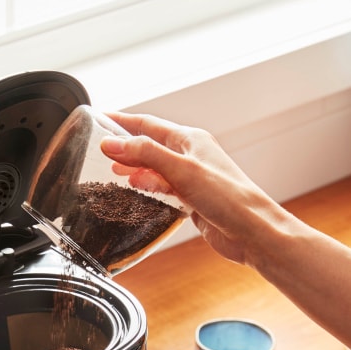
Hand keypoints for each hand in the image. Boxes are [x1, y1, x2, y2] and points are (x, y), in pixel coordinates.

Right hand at [100, 112, 290, 268]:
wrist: (250, 231)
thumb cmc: (227, 198)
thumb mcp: (181, 170)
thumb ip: (145, 155)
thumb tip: (112, 142)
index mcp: (190, 139)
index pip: (148, 124)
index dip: (122, 121)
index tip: (100, 118)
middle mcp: (191, 155)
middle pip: (150, 145)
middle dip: (126, 146)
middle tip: (101, 148)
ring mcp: (192, 178)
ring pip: (156, 167)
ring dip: (135, 167)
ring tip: (114, 169)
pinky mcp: (192, 199)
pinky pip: (164, 187)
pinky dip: (148, 186)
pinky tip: (137, 190)